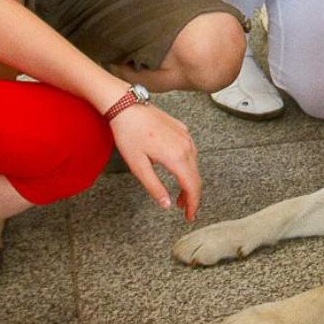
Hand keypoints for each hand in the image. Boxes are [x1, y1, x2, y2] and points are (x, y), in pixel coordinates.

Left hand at [109, 103, 202, 220]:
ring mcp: (186, 137)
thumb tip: (167, 204)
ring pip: (194, 165)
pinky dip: (188, 167)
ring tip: (178, 195)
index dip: (192, 204)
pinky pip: (191, 152)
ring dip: (189, 182)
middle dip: (191, 196)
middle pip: (196, 178)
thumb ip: (154, 187)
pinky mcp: (182, 130)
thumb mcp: (138, 166)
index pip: (192, 187)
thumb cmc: (129, 134)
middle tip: (184, 210)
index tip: (189, 216)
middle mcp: (186, 146)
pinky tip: (178, 171)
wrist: (126, 106)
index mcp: (176, 157)